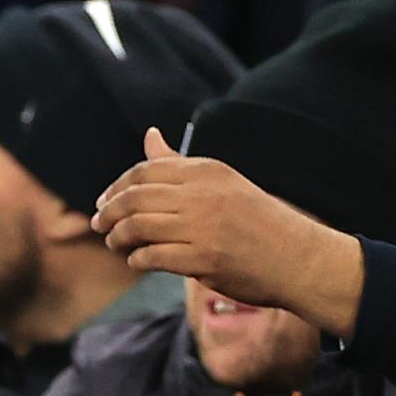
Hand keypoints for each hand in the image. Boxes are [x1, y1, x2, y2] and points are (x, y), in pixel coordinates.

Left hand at [93, 129, 366, 335]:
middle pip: (134, 197)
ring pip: (137, 226)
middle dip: (108, 212)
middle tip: (99, 225)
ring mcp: (202, 228)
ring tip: (115, 244)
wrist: (296, 258)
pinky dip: (137, 259)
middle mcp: (202, 195)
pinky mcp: (203, 260)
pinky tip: (137, 261)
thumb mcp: (221, 183)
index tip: (104, 201)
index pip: (145, 170)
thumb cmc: (256, 221)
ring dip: (118, 237)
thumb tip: (150, 135)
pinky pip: (152, 256)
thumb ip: (180, 164)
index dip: (116, 187)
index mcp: (206, 171)